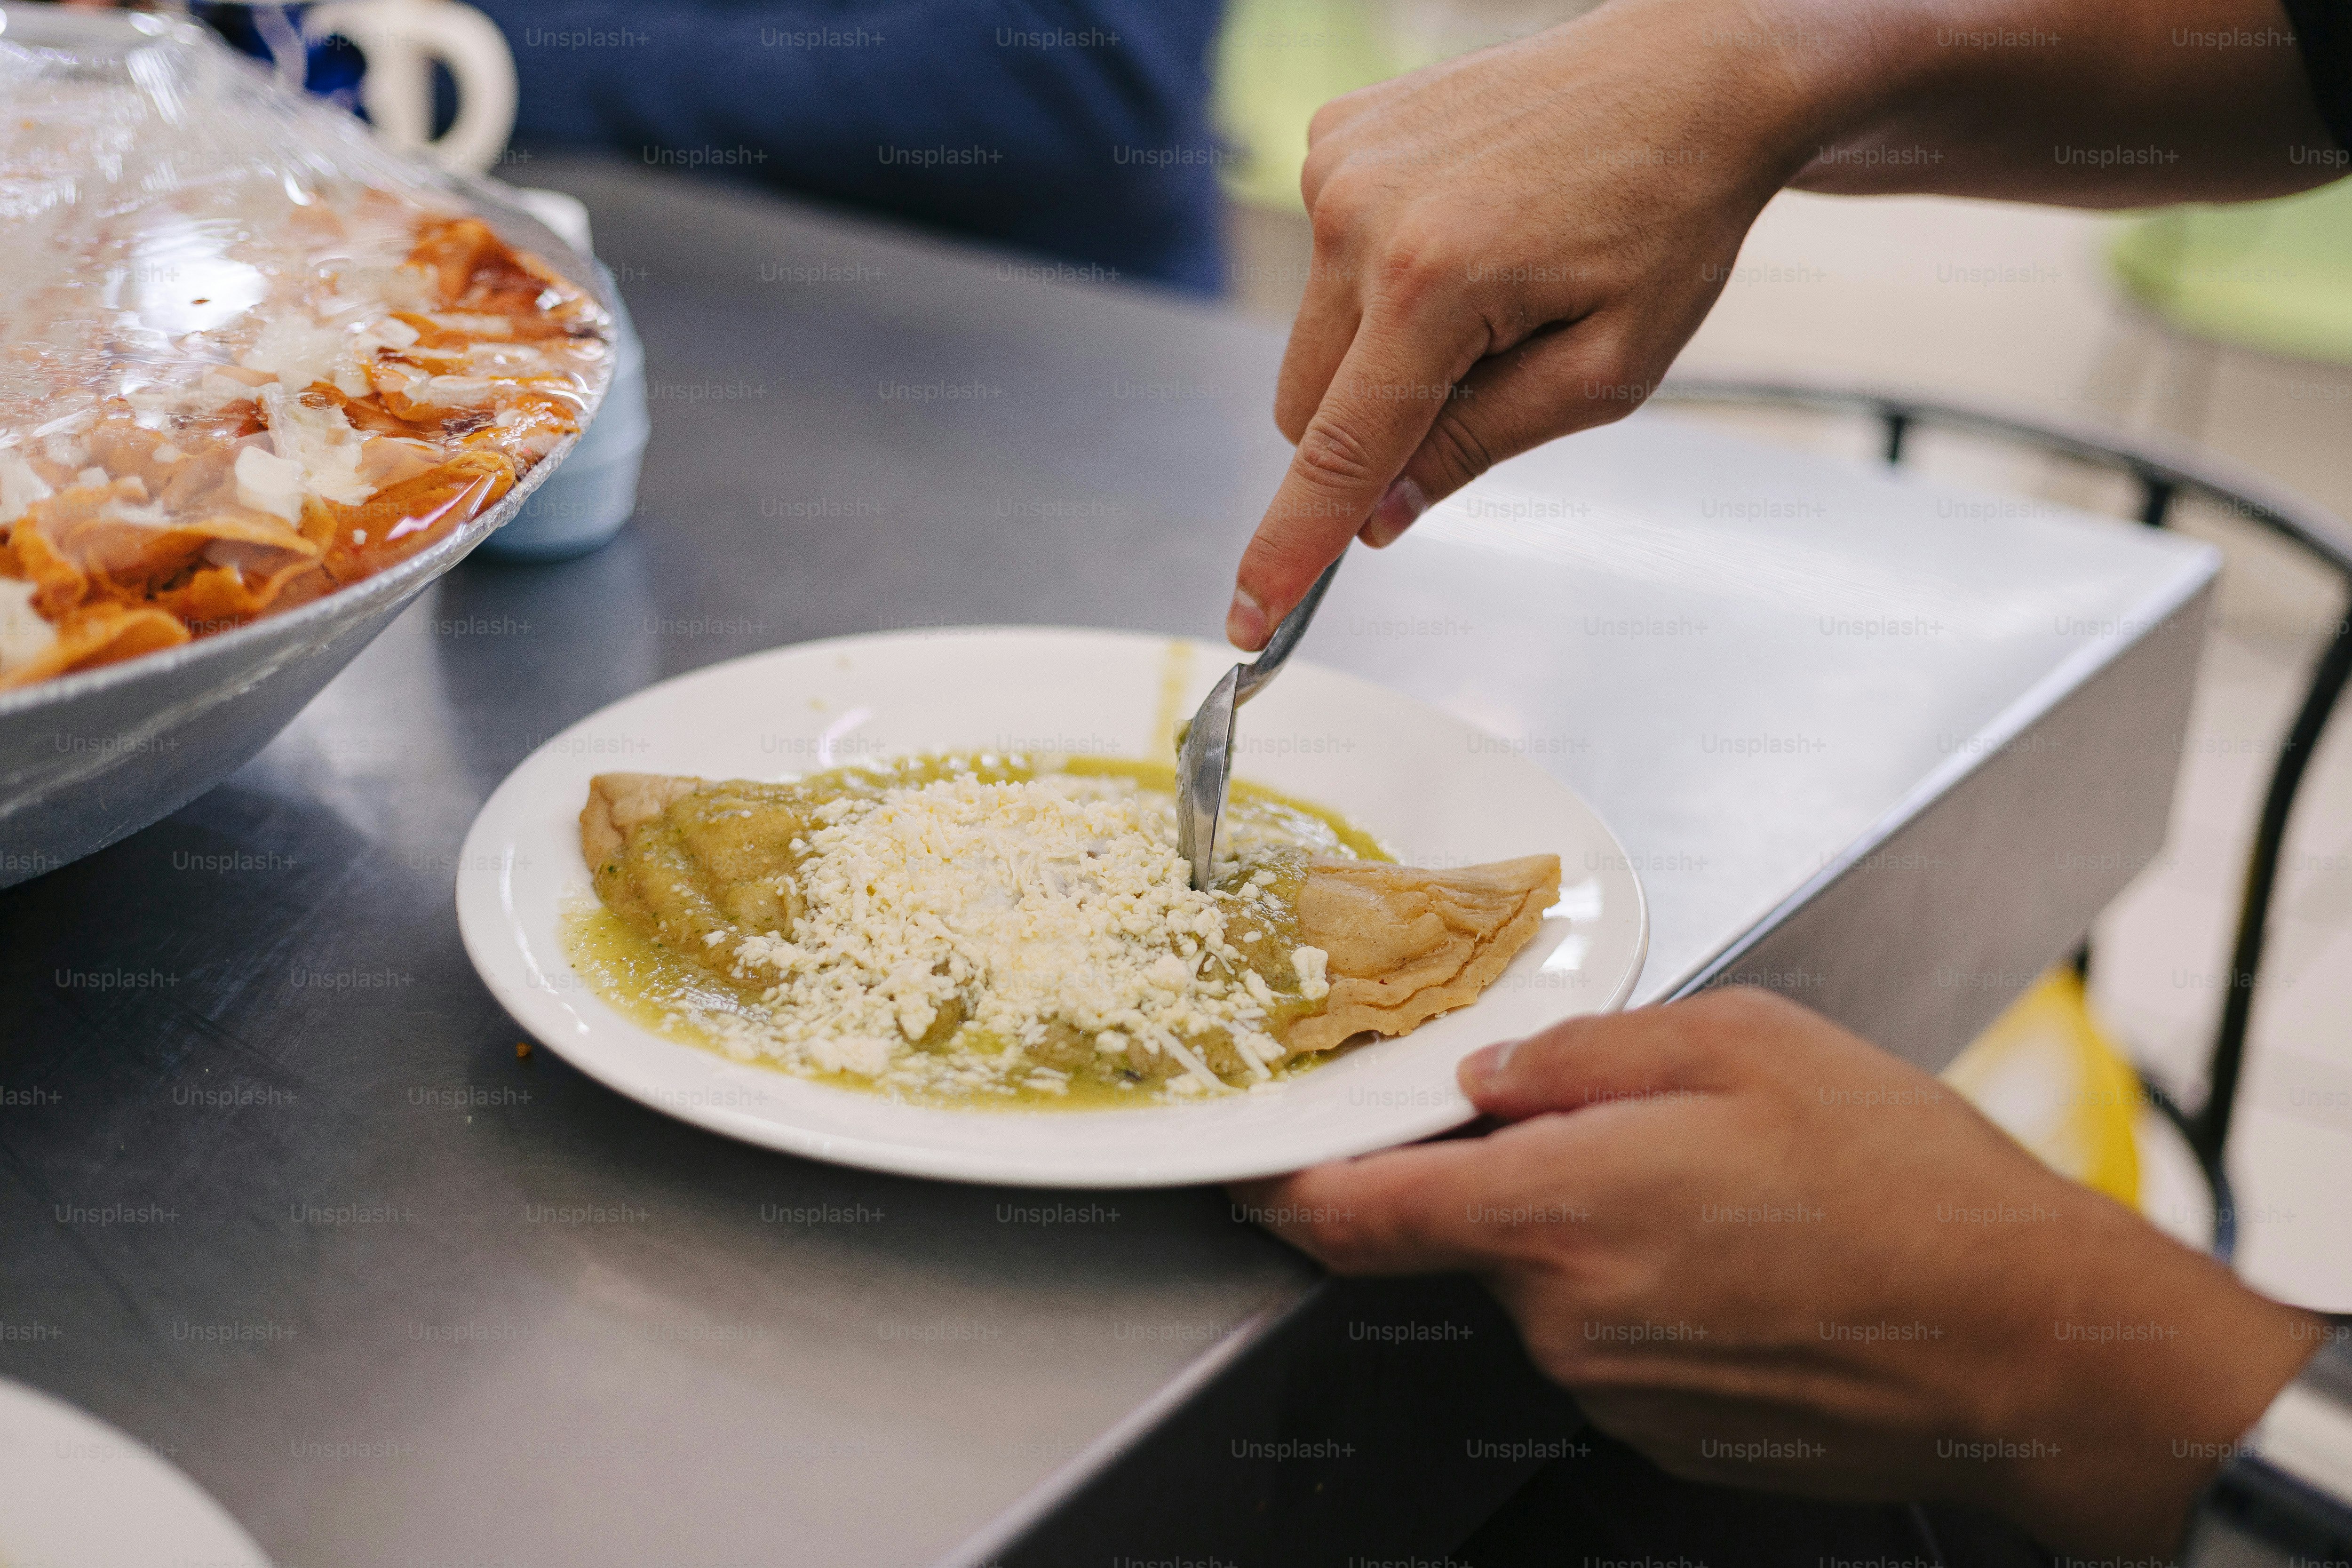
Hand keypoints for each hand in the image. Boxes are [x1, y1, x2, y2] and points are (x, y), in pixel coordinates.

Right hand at [1225, 0, 1817, 646]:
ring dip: (1380, 348)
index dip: (1291, 547)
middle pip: (1306, 406)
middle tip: (1480, 382)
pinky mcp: (1335, 133)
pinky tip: (1462, 230)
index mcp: (1434, 280)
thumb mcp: (1606, 370)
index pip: (1337, 453)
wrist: (1690, 72)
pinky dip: (1378, 276)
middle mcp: (1361, 214)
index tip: (1251, 616)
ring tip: (1487, 282)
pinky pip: (1324, 260)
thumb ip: (1479, 446)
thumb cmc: (1668, 214)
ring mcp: (1337, 163)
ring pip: (1312, 338)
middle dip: (1370, 431)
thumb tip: (1378, 518)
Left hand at [1234, 989, 2323, 1555]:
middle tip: (1650, 1133)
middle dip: (1528, 1177)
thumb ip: (1591, 1052)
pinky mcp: (1669, 1431)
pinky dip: (1657, 1294)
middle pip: (1480, 1235)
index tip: (1255, 1170)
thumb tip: (1500, 1072)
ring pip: (1557, 1286)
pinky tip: (1758, 1264)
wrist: (2031, 1345)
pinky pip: (1620, 1342)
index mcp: (1560, 1210)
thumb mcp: (1746, 1044)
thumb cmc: (1907, 1188)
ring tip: (1737, 1201)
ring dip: (1608, 1234)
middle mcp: (1567, 1316)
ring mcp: (1617, 1387)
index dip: (1289, 1190)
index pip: (1361, 1214)